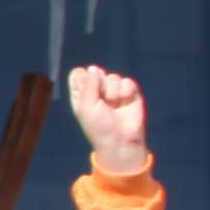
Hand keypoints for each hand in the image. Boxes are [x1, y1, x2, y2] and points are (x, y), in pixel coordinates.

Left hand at [66, 64, 148, 182]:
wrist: (120, 141)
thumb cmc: (99, 127)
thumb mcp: (86, 107)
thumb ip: (88, 86)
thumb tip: (94, 68)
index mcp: (82, 93)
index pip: (79, 73)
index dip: (83, 79)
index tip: (86, 92)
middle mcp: (97, 90)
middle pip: (96, 72)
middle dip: (99, 86)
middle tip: (101, 102)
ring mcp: (114, 90)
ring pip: (113, 77)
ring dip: (113, 93)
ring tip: (114, 107)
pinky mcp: (130, 92)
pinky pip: (127, 82)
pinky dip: (125, 93)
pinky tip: (124, 104)